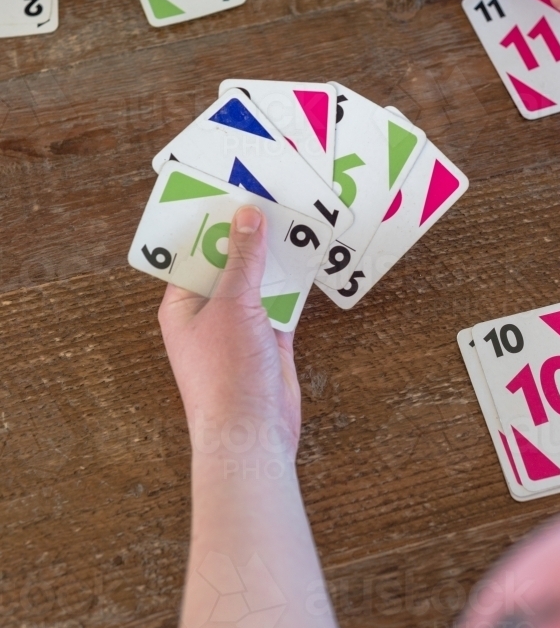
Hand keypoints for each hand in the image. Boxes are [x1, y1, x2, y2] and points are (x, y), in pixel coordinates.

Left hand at [158, 206, 300, 459]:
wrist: (253, 436)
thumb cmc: (226, 376)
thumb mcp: (233, 305)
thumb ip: (242, 260)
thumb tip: (246, 216)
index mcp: (182, 306)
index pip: (194, 253)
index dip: (212, 223)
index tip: (233, 191)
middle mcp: (209, 314)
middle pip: (229, 264)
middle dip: (249, 237)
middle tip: (270, 197)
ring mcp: (240, 328)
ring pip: (258, 281)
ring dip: (275, 258)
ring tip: (294, 219)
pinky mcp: (270, 340)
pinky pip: (283, 301)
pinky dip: (295, 283)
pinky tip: (309, 257)